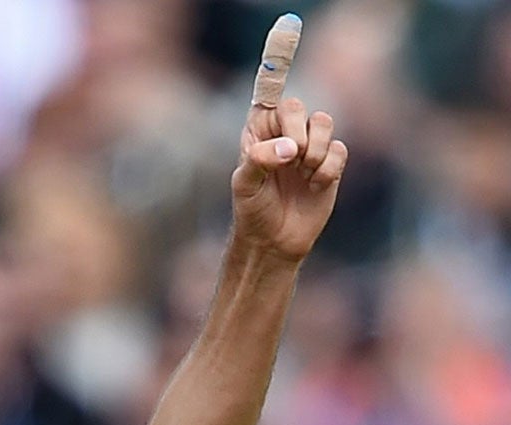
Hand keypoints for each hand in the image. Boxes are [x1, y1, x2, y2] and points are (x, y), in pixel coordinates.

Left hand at [231, 14, 347, 263]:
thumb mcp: (244, 186)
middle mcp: (285, 131)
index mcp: (258, 129)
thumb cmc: (251, 211)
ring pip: (326, 123)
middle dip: (296, 132)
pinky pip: (339, 150)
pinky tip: (314, 186)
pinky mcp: (330, 162)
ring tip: (300, 176)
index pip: (269, 88)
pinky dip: (328, 170)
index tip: (289, 23)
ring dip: (314, 153)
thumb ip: (261, 160)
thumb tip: (290, 149)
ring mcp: (310, 146)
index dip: (279, 56)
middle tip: (287, 160)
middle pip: (301, 105)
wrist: (273, 242)